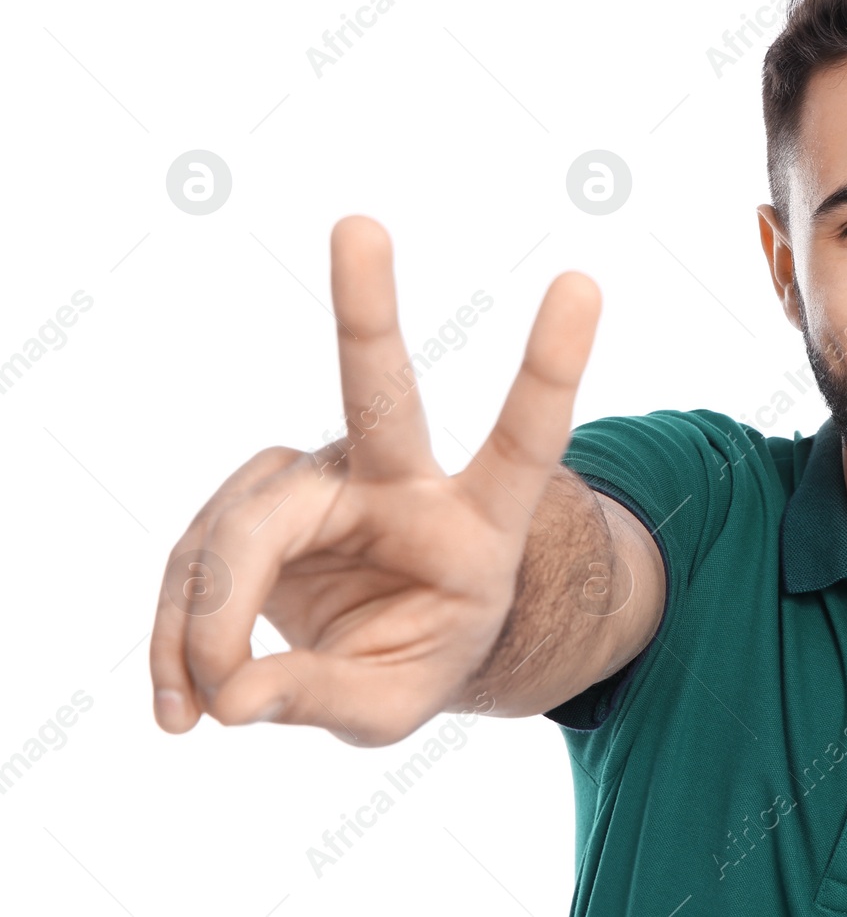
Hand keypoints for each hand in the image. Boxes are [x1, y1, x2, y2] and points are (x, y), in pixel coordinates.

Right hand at [149, 216, 600, 745]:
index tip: (582, 283)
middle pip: (378, 393)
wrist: (383, 643)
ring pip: (245, 524)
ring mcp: (325, 477)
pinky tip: (177, 701)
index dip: (549, 366)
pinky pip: (196, 556)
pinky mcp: (260, 494)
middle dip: (367, 309)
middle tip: (359, 225)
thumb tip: (233, 695)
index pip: (522, 436)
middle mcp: (400, 477)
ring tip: (196, 709)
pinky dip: (176, 632)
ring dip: (208, 619)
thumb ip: (325, 699)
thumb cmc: (417, 656)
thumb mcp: (395, 705)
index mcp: (478, 521)